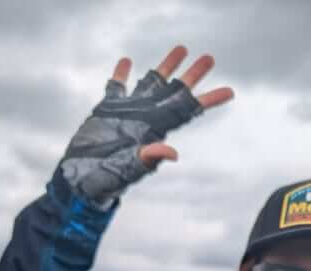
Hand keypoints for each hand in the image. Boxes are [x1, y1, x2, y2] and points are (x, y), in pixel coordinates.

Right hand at [58, 46, 234, 206]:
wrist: (81, 182)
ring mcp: (127, 112)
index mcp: (156, 130)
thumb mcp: (129, 171)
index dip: (208, 100)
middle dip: (193, 75)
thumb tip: (173, 153)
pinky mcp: (106, 110)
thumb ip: (149, 159)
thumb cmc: (106, 183)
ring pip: (151, 82)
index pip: (188, 111)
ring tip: (182, 48)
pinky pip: (116, 88)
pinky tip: (127, 61)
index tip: (229, 91)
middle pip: (175, 91)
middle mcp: (146, 118)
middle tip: (210, 58)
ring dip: (166, 66)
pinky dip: (121, 74)